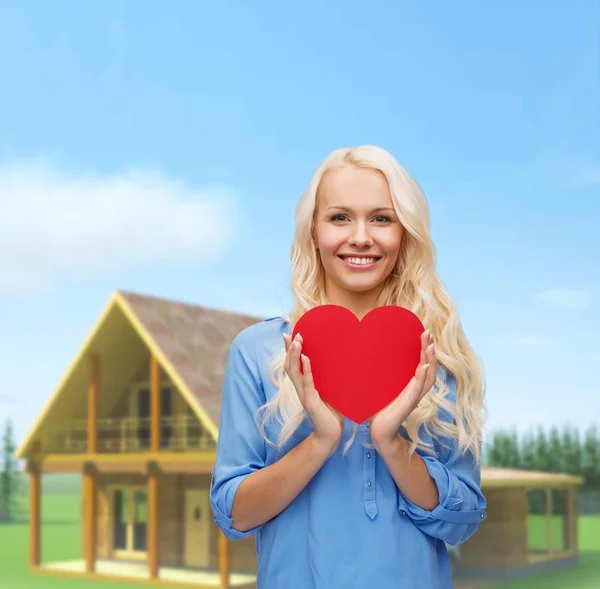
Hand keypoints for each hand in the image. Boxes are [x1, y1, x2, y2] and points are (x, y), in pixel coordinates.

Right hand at [283, 332, 344, 454]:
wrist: (332, 434)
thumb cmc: (332, 411)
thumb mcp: (330, 390)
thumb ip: (329, 378)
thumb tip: (340, 359)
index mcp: (304, 384)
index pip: (293, 364)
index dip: (289, 350)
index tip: (288, 334)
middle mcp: (301, 388)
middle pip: (289, 365)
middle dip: (290, 349)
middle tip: (292, 335)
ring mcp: (304, 395)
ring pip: (294, 372)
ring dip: (294, 356)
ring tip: (297, 342)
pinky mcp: (311, 402)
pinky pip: (307, 383)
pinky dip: (306, 370)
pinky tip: (306, 359)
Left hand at [369, 330, 436, 451]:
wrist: (379, 433)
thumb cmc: (378, 410)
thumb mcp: (381, 388)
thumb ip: (382, 375)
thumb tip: (368, 355)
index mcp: (410, 385)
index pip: (422, 363)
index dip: (424, 349)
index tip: (424, 332)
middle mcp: (415, 390)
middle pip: (429, 367)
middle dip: (429, 349)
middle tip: (428, 332)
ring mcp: (413, 398)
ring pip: (428, 377)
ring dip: (430, 360)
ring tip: (430, 346)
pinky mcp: (408, 405)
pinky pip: (418, 390)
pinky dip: (422, 378)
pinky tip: (423, 367)